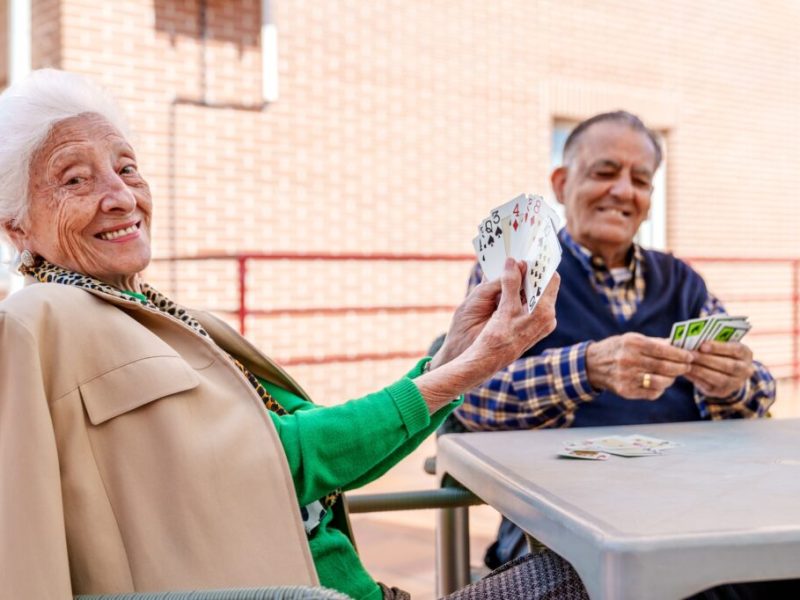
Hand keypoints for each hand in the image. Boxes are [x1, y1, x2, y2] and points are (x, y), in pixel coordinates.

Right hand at [417, 258, 557, 410]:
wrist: (487, 361)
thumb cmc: (497, 336)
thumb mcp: (504, 306)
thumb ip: (511, 282)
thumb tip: (513, 262)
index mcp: (544, 312)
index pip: (550, 280)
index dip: (540, 266)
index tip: (530, 254)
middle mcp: (547, 318)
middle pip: (543, 287)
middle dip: (530, 273)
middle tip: (517, 260)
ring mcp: (539, 323)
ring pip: (535, 295)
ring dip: (523, 283)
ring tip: (511, 270)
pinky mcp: (530, 326)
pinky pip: (528, 303)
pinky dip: (519, 293)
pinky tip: (507, 286)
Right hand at [585, 333, 692, 399]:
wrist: (592, 365)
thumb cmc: (617, 349)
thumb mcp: (633, 339)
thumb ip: (656, 343)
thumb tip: (680, 346)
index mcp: (632, 344)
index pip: (663, 350)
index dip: (679, 354)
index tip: (689, 356)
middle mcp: (629, 360)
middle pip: (664, 367)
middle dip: (680, 367)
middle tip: (687, 366)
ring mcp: (626, 377)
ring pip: (660, 381)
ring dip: (671, 379)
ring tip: (673, 375)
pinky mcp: (626, 391)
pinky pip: (651, 393)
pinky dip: (660, 389)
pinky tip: (660, 383)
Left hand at [684, 341, 753, 397]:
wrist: (729, 372)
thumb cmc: (722, 352)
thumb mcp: (724, 345)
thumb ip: (714, 341)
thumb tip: (695, 338)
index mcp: (746, 354)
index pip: (736, 350)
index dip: (719, 347)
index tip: (703, 345)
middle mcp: (745, 370)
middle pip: (727, 365)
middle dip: (707, 359)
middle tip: (690, 354)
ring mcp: (735, 383)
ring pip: (719, 378)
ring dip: (700, 370)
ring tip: (687, 363)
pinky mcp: (722, 392)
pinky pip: (709, 386)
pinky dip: (696, 378)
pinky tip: (686, 371)